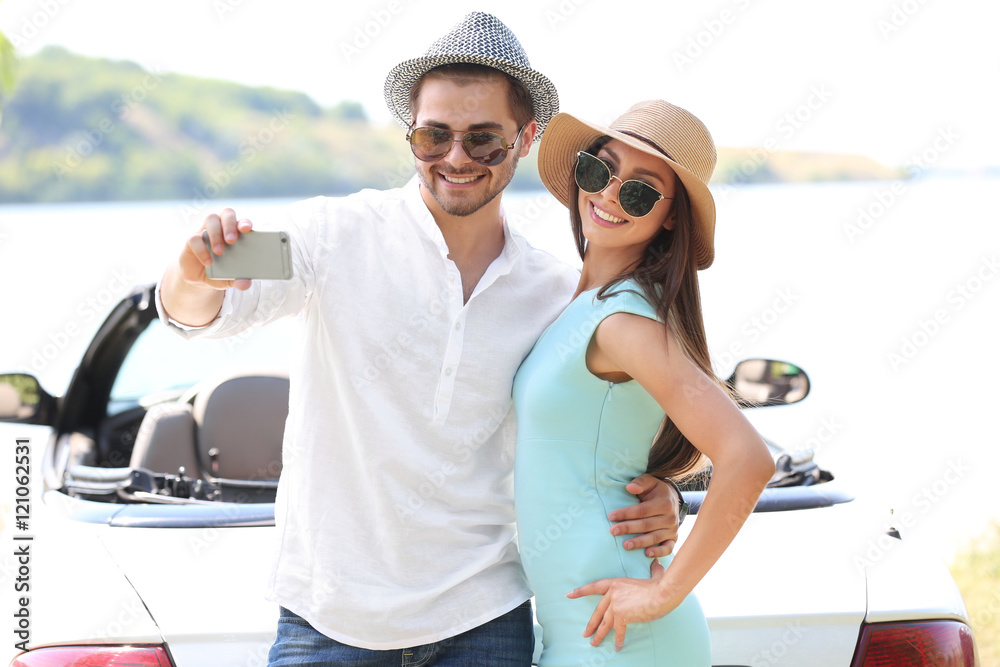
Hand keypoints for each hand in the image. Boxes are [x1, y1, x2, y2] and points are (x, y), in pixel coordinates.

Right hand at [179, 208, 253, 290]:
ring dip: (216, 234)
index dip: (244, 222)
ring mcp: (206, 232)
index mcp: (236, 233)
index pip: (241, 221)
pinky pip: (195, 238)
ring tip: (220, 251)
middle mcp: (221, 228)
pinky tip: (208, 262)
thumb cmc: (220, 271)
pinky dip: (202, 250)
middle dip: (230, 225)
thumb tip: (245, 284)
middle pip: (226, 214)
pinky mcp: (192, 240)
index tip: (247, 229)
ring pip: (211, 220)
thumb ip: (238, 280)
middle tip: (232, 241)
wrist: (199, 278)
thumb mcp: (230, 278)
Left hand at [567, 559, 681, 650]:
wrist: (662, 594)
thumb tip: (657, 563)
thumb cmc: (660, 585)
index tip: (569, 595)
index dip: (581, 591)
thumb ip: (653, 570)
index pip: (594, 587)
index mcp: (616, 582)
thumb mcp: (654, 575)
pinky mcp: (622, 615)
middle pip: (598, 610)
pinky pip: (618, 630)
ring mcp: (616, 604)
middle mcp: (613, 593)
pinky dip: (618, 640)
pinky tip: (617, 646)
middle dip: (591, 624)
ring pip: (604, 623)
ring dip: (599, 634)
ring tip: (593, 643)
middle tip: (585, 633)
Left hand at [607, 473, 681, 556]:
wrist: (672, 499)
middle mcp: (670, 518)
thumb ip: (640, 483)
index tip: (611, 516)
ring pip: (655, 537)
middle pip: (646, 525)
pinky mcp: (673, 539)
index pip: (642, 510)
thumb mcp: (650, 481)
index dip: (626, 513)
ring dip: (639, 542)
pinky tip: (647, 554)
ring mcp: (672, 530)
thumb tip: (629, 487)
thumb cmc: (655, 490)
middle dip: (628, 528)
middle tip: (613, 531)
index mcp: (664, 503)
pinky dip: (659, 552)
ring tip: (625, 545)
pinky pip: (668, 548)